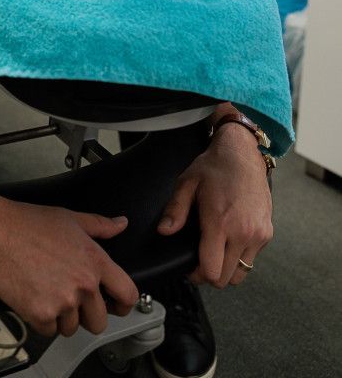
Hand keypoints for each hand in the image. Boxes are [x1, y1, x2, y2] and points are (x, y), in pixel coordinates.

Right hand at [0, 198, 138, 337]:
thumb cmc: (26, 223)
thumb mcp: (69, 218)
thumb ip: (99, 225)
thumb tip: (120, 224)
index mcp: (94, 261)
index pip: (127, 294)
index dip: (123, 304)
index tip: (115, 305)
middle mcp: (83, 284)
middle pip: (99, 321)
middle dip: (86, 314)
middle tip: (68, 298)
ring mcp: (63, 302)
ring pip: (72, 328)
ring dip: (61, 317)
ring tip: (45, 291)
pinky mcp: (41, 314)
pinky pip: (49, 331)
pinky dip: (40, 320)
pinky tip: (32, 297)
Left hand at [157, 124, 272, 286]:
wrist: (243, 153)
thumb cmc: (213, 167)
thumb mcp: (187, 183)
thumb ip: (176, 210)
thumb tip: (164, 231)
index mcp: (220, 223)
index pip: (211, 271)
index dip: (197, 275)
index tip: (189, 267)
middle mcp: (243, 233)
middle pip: (226, 279)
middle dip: (210, 274)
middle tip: (200, 260)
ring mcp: (258, 234)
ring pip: (241, 274)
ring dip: (227, 269)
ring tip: (216, 252)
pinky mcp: (267, 232)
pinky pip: (252, 259)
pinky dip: (240, 257)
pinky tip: (229, 241)